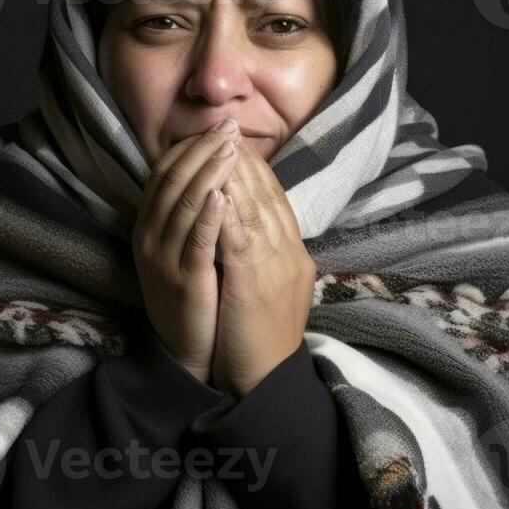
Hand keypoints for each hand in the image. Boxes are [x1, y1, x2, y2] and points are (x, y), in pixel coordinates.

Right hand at [132, 120, 241, 383]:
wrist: (186, 348)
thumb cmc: (191, 292)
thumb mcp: (179, 247)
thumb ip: (187, 212)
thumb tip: (209, 169)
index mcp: (148, 226)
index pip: (164, 174)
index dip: (189, 147)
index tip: (217, 127)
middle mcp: (150, 237)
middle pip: (173, 182)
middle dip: (203, 151)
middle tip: (229, 128)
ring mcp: (164, 258)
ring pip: (184, 205)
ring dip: (209, 173)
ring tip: (231, 149)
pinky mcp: (185, 280)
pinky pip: (196, 241)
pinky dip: (209, 216)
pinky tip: (223, 195)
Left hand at [211, 136, 317, 398]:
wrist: (267, 378)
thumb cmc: (264, 335)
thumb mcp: (274, 287)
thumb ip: (266, 254)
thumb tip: (252, 224)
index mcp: (293, 254)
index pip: (276, 199)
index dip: (256, 169)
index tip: (235, 144)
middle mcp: (289, 253)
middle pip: (268, 196)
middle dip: (244, 161)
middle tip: (224, 131)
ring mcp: (274, 266)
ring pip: (256, 209)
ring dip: (235, 175)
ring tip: (218, 145)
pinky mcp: (252, 283)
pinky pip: (239, 239)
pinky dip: (228, 211)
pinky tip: (215, 189)